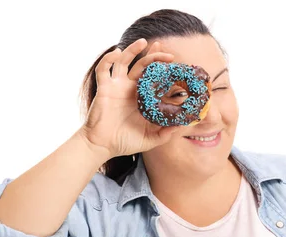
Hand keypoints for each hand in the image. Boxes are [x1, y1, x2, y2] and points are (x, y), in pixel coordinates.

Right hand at [79, 38, 177, 158]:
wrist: (102, 146)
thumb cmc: (124, 142)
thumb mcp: (150, 139)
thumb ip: (165, 134)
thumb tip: (182, 126)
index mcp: (142, 99)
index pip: (156, 81)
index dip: (167, 74)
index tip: (180, 70)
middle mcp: (130, 89)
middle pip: (143, 66)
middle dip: (155, 57)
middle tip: (169, 54)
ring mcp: (117, 87)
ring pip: (125, 62)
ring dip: (133, 50)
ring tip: (144, 42)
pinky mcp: (105, 88)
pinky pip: (104, 69)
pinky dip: (108, 59)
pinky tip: (117, 52)